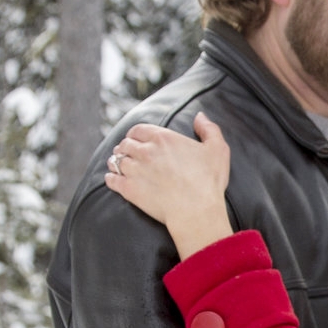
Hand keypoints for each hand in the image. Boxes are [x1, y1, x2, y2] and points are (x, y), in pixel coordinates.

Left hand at [106, 114, 234, 257]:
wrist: (196, 210)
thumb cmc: (208, 181)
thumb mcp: (217, 149)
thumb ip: (208, 129)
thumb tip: (199, 116)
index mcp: (163, 138)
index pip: (138, 130)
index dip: (135, 134)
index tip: (135, 139)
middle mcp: (145, 151)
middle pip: (125, 144)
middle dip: (124, 147)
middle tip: (125, 152)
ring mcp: (135, 171)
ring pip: (116, 160)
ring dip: (115, 161)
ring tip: (116, 164)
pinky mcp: (129, 190)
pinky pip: (112, 180)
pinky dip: (110, 177)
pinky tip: (112, 178)